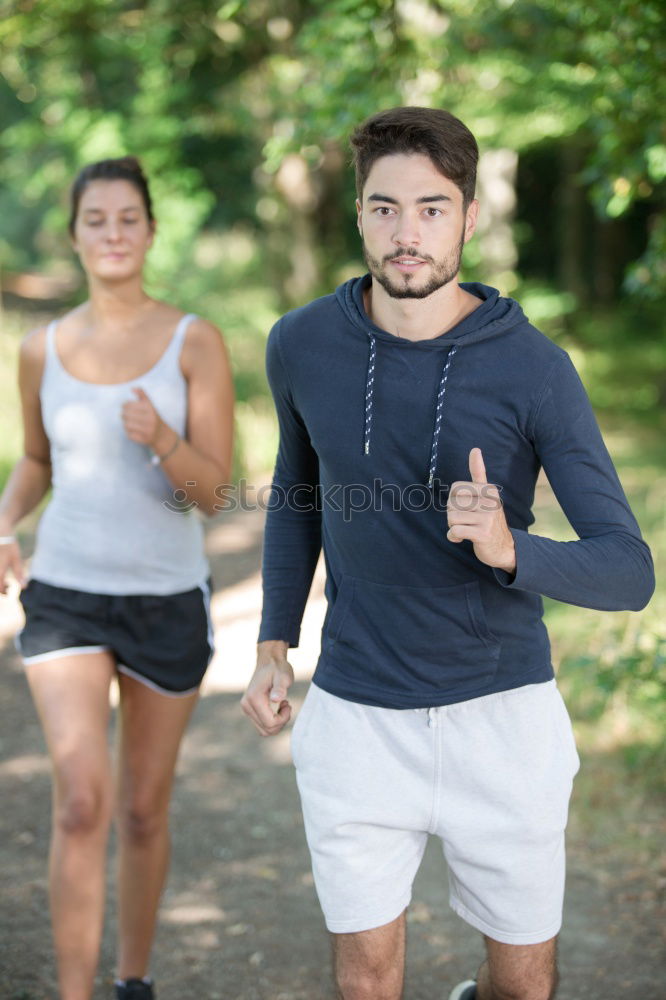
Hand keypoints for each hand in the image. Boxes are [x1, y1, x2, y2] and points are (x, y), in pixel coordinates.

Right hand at [0, 536, 25, 593]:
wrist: (0, 530)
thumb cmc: (9, 544)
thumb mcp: (16, 559)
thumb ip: (19, 573)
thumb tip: (24, 587)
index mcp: (0, 569)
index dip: (3, 592)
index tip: (8, 592)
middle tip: (6, 586)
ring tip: (3, 580)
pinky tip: (1, 572)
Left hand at [121, 387, 170, 450]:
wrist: (162, 435)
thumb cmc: (153, 417)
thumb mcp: (150, 405)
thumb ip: (142, 395)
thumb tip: (132, 388)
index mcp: (150, 409)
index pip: (128, 405)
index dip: (124, 405)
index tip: (126, 407)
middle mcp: (150, 419)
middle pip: (126, 415)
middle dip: (123, 415)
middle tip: (125, 415)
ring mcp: (148, 430)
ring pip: (126, 425)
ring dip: (125, 424)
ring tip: (128, 422)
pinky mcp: (144, 439)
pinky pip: (129, 435)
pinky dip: (129, 433)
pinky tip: (132, 431)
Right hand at [241, 640, 293, 735]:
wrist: (268, 662)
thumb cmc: (278, 668)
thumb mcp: (283, 676)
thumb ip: (281, 687)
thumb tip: (277, 699)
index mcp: (254, 698)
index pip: (270, 723)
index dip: (283, 718)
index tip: (288, 704)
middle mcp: (246, 705)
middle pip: (266, 730)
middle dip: (281, 722)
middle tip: (286, 705)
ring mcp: (246, 708)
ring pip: (264, 730)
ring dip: (276, 723)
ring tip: (281, 706)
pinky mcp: (248, 710)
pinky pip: (261, 725)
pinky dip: (271, 721)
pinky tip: (276, 708)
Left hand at [447, 447, 515, 573]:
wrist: (504, 548)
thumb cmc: (488, 520)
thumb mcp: (486, 497)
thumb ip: (478, 476)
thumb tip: (475, 449)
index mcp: (489, 490)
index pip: (456, 488)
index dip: (454, 499)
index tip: (466, 506)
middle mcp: (490, 502)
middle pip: (451, 503)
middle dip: (452, 514)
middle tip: (465, 520)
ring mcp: (487, 518)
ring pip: (451, 518)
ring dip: (453, 526)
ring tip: (466, 529)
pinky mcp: (482, 533)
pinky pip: (454, 531)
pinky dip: (453, 537)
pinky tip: (462, 538)